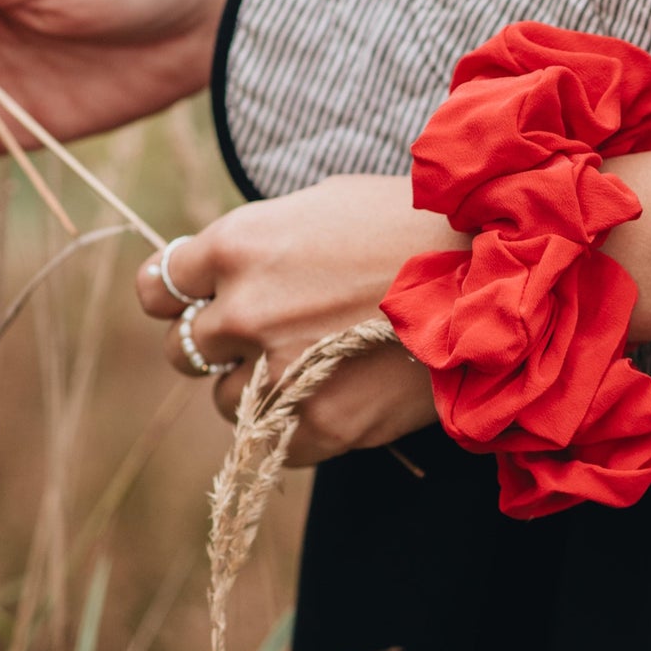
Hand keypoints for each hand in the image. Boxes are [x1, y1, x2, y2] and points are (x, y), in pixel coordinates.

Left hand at [134, 173, 468, 453]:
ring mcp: (278, 372)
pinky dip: (293, 430)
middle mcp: (245, 309)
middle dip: (221, 346)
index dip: (177, 299)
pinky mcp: (317, 423)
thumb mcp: (326, 205)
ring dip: (253, 392)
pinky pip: (271, 444)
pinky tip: (333, 401)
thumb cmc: (416, 227)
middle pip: (186, 348)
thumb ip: (264, 240)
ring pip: (223, 400)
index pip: (159, 286)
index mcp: (239, 244)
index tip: (195, 305)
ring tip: (310, 371)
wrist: (491, 279)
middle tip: (268, 339)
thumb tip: (230, 267)